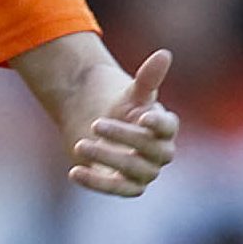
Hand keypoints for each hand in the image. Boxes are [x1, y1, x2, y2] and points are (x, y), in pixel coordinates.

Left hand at [70, 48, 178, 196]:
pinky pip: (115, 190)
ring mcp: (144, 171)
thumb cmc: (121, 107)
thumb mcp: (131, 91)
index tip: (144, 116)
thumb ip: (147, 77)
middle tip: (94, 123)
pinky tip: (74, 172)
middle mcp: (160, 152)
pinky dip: (95, 182)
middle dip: (124, 137)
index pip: (169, 127)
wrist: (98, 126)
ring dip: (106, 158)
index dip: (159, 123)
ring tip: (79, 144)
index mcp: (165, 126)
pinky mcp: (125, 186)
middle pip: (151, 149)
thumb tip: (164, 54)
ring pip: (133, 171)